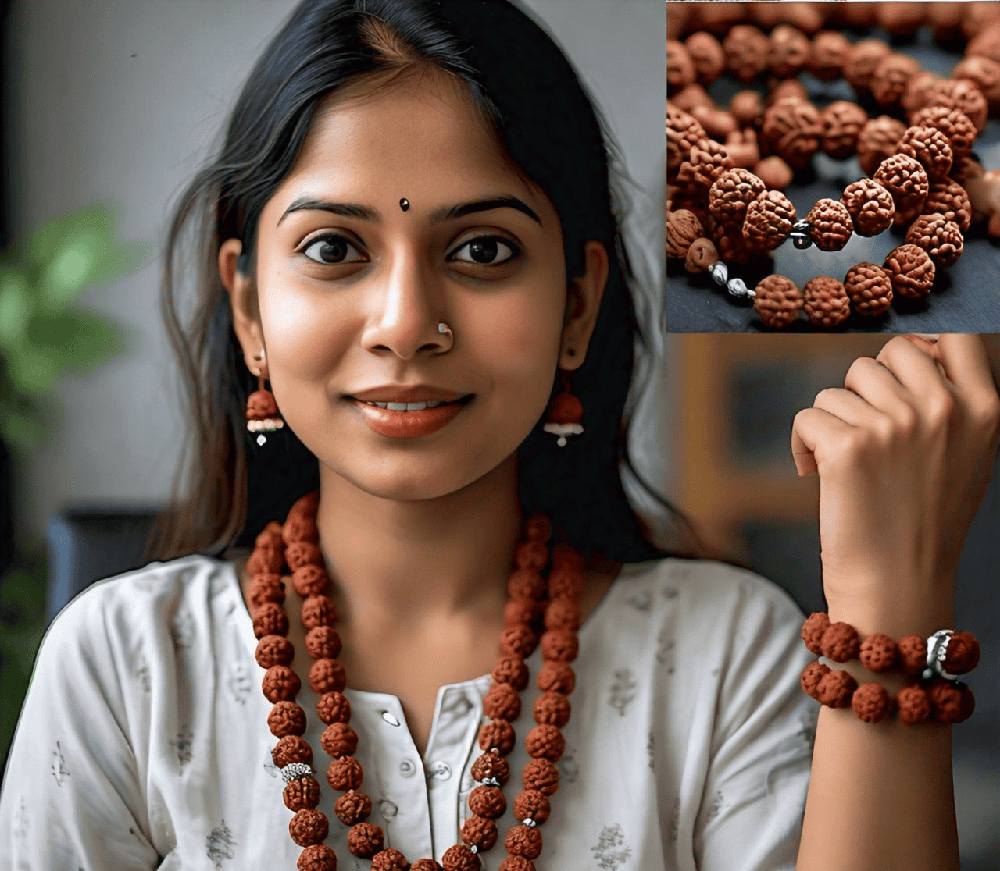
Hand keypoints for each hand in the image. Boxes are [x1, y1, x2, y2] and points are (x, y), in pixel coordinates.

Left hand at [790, 334, 999, 635]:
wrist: (899, 583)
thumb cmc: (924, 519)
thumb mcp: (967, 454)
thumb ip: (953, 400)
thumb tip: (916, 346)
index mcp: (983, 408)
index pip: (952, 335)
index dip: (917, 346)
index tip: (899, 377)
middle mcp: (943, 409)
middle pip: (882, 356)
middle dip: (864, 390)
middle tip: (866, 436)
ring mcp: (895, 425)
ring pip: (838, 389)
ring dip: (833, 422)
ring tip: (849, 465)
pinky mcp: (848, 445)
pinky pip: (807, 416)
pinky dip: (803, 444)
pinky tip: (817, 474)